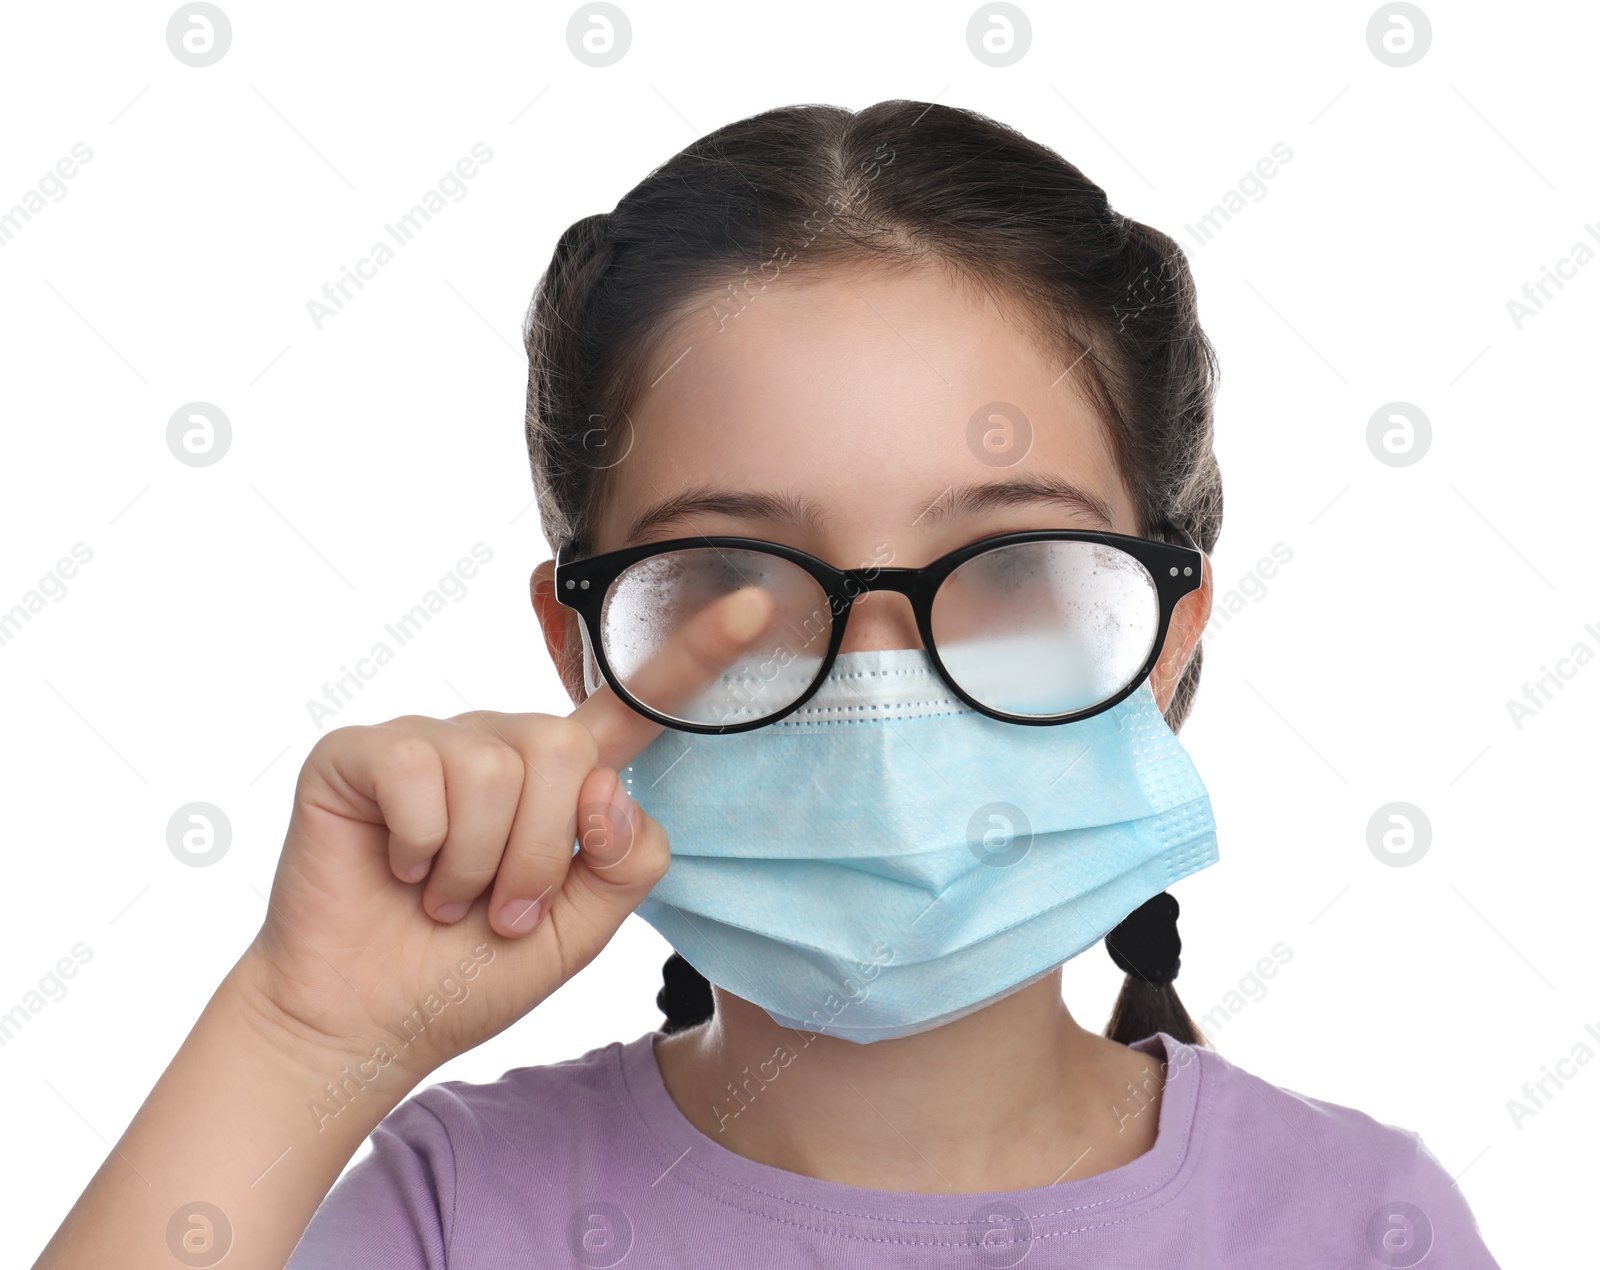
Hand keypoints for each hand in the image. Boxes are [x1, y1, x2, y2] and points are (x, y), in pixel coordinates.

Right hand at [239, 584, 773, 1077]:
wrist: (369, 1024)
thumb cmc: (471, 972)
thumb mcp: (582, 930)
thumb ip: (626, 860)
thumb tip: (605, 786)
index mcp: (564, 781)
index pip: (638, 708)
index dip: (696, 657)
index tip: (757, 607)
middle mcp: (502, 744)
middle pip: (565, 753)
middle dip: (539, 858)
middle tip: (498, 909)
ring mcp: (431, 740)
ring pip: (496, 771)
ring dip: (475, 867)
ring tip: (444, 898)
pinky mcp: (361, 752)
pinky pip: (421, 774)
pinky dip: (420, 848)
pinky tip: (399, 870)